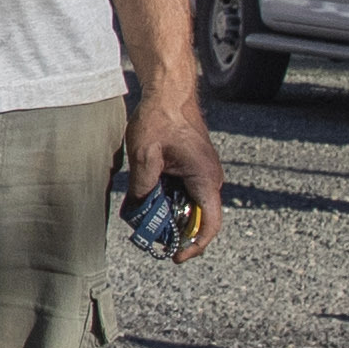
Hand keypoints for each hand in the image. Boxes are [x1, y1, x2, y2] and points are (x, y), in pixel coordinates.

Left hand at [122, 79, 223, 258]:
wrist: (169, 91)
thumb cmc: (160, 118)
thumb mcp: (145, 156)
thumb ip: (143, 188)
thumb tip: (138, 210)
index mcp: (205, 179)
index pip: (210, 224)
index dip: (195, 246)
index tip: (176, 257)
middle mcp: (209, 178)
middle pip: (197, 218)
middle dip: (175, 231)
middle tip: (149, 236)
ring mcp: (203, 172)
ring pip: (189, 205)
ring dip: (169, 213)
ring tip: (144, 216)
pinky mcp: (193, 165)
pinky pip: (185, 191)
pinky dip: (168, 199)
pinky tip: (148, 197)